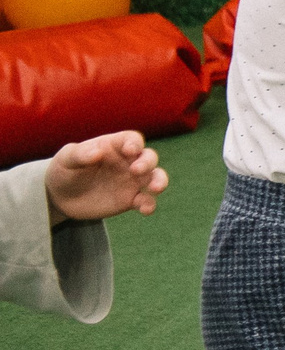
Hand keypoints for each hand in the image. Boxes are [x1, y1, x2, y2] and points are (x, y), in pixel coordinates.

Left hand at [43, 131, 166, 226]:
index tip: (130, 150)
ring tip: (155, 188)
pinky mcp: (130, 200)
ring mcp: (131, 181)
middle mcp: (127, 162)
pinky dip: (150, 204)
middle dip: (148, 162)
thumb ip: (80, 154)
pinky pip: (146, 200)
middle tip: (136, 170)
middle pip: (148, 157)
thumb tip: (98, 151)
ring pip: (155, 177)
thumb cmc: (63, 171)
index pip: (131, 139)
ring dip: (160, 181)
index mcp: (113, 147)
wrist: (60, 198)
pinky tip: (145, 210)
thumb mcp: (65, 159)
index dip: (135, 143)